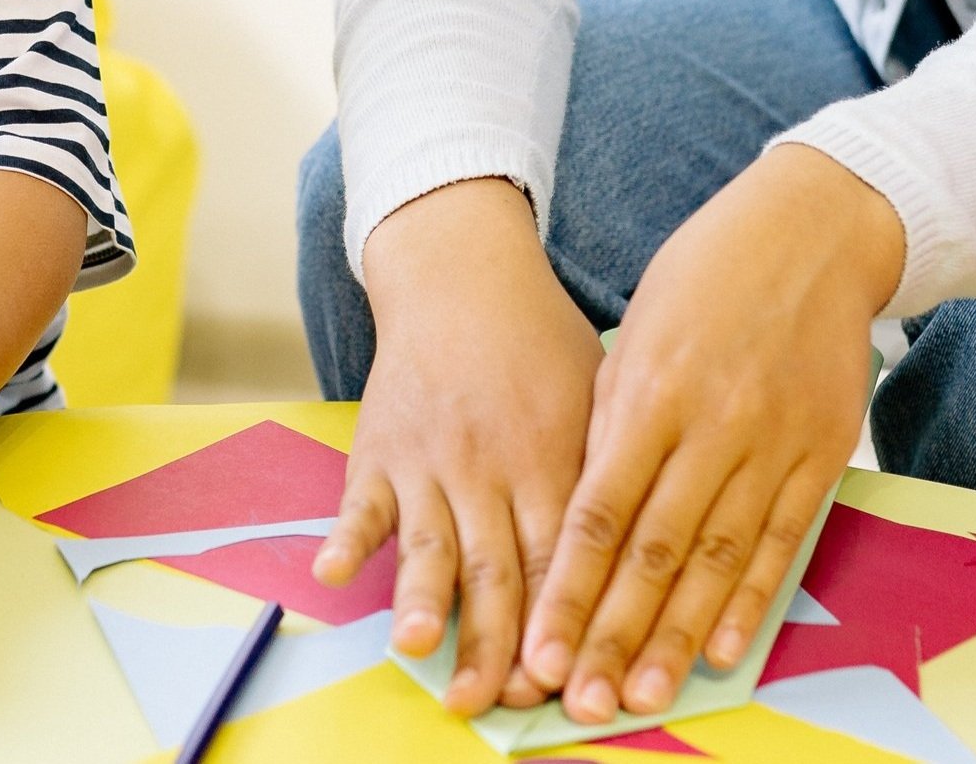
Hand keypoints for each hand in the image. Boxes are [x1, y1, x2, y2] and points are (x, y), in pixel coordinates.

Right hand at [317, 179, 602, 714]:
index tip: (562, 685)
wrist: (462, 272)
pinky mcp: (379, 447)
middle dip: (493, 642)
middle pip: (494, 567)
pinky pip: (360, 500)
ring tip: (420, 648)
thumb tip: (642, 568)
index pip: (560, 557)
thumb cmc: (540, 342)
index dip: (561, 622)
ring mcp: (430, 458)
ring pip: (429, 542)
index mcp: (552, 457)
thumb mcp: (597, 395)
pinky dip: (347, 538)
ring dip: (424, 599)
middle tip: (489, 702)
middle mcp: (490, 465)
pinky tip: (332, 574)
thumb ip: (610, 478)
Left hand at [521, 144, 899, 726]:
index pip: (600, 509)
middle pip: (654, 550)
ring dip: (678, 636)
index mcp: (651, 387)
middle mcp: (711, 422)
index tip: (539, 646)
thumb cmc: (709, 271)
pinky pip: (781, 540)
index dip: (568, 587)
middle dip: (612, 632)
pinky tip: (724, 649)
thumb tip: (589, 504)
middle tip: (581, 700)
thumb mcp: (642, 326)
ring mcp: (772, 442)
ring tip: (642, 694)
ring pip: (716, 558)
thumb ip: (615, 414)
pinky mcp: (820, 453)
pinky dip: (751, 599)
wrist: (814, 230)